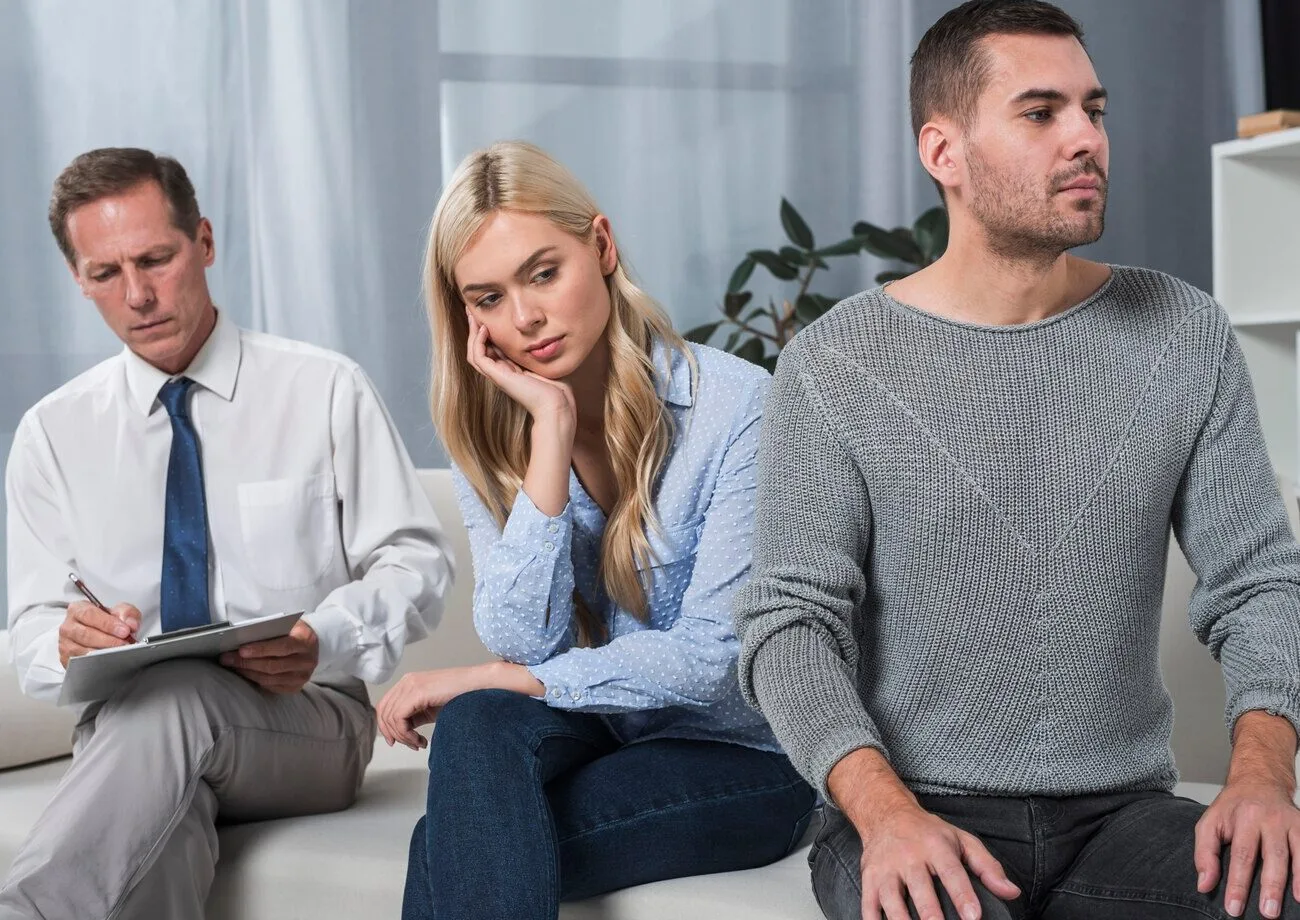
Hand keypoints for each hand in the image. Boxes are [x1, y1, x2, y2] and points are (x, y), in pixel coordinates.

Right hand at [58, 602, 139, 667]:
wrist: (99, 635)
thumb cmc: (106, 622)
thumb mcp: (119, 612)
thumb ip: (127, 613)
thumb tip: (131, 624)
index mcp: (78, 610)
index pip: (90, 614)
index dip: (108, 623)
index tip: (124, 631)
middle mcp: (68, 626)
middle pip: (86, 634)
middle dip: (109, 640)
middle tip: (125, 644)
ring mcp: (65, 644)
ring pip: (83, 650)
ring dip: (104, 653)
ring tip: (121, 652)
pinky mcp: (67, 659)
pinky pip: (81, 663)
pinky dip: (96, 663)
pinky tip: (110, 660)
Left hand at [219, 620, 318, 692]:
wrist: (312, 645)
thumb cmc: (294, 632)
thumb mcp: (288, 625)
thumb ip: (271, 631)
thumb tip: (243, 636)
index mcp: (306, 642)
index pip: (282, 647)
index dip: (261, 649)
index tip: (241, 650)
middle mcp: (307, 661)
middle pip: (273, 665)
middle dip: (246, 662)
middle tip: (227, 658)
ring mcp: (302, 676)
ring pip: (270, 678)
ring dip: (247, 672)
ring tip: (232, 665)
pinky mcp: (295, 687)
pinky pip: (271, 687)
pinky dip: (255, 680)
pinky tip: (244, 673)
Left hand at [376, 661, 544, 750]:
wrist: (478, 686)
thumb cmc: (460, 697)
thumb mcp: (430, 708)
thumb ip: (414, 715)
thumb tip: (400, 732)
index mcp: (408, 682)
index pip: (384, 706)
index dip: (385, 726)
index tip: (396, 742)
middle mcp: (406, 681)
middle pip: (383, 712)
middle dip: (394, 734)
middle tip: (411, 745)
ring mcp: (411, 685)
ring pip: (391, 718)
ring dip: (404, 737)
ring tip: (420, 743)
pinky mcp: (417, 692)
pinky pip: (399, 719)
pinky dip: (407, 734)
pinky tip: (421, 740)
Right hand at [465, 311, 575, 426]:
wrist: (555, 405)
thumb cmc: (556, 388)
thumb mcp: (545, 362)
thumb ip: (539, 351)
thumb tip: (544, 336)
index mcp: (511, 370)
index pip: (492, 348)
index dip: (487, 332)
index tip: (486, 315)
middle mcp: (501, 372)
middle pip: (479, 349)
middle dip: (475, 329)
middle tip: (471, 310)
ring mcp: (498, 375)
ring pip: (474, 353)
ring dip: (472, 333)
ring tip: (472, 315)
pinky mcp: (498, 376)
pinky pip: (479, 357)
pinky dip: (478, 342)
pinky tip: (483, 329)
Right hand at [829, 748, 1018, 919]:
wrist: (886, 814)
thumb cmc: (928, 833)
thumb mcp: (962, 841)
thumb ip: (987, 867)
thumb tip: (1011, 892)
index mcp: (935, 847)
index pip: (951, 872)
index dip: (962, 895)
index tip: (973, 917)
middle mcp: (909, 856)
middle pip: (920, 888)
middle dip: (930, 913)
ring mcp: (885, 869)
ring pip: (891, 899)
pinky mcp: (869, 878)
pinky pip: (868, 905)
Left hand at [1195, 779, 1299, 917]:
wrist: (1259, 781)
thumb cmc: (1233, 808)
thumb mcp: (1210, 823)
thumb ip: (1205, 854)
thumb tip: (1204, 885)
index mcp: (1243, 818)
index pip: (1240, 856)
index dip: (1237, 884)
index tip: (1233, 908)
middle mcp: (1269, 819)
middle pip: (1271, 856)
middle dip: (1269, 887)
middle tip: (1267, 913)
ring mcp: (1290, 823)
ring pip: (1294, 854)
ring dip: (1295, 881)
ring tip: (1294, 905)